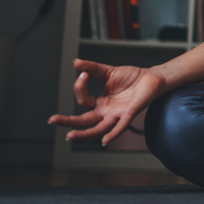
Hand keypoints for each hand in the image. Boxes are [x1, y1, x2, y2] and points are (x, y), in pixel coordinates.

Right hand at [47, 58, 165, 145]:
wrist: (152, 77)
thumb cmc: (132, 77)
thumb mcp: (108, 71)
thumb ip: (92, 68)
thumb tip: (76, 63)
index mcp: (100, 103)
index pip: (82, 100)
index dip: (80, 87)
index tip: (83, 74)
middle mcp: (106, 111)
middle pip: (84, 121)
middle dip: (67, 122)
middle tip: (52, 120)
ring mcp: (117, 114)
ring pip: (98, 128)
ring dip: (84, 133)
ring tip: (70, 135)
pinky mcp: (130, 113)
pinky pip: (121, 126)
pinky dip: (113, 133)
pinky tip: (105, 139)